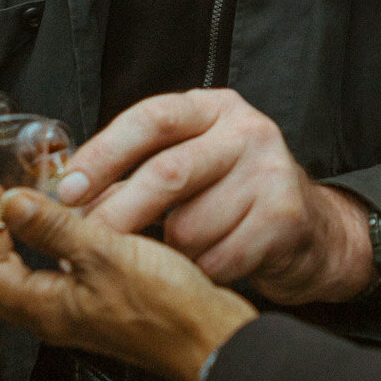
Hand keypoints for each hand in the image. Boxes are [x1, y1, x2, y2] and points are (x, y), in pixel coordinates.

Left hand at [0, 185, 256, 380]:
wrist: (209, 339)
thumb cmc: (166, 309)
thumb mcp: (104, 253)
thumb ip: (53, 227)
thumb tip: (11, 203)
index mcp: (46, 308)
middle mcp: (56, 317)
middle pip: (2, 277)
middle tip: (1, 201)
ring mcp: (80, 315)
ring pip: (32, 276)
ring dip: (26, 240)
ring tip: (35, 206)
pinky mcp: (103, 308)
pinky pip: (62, 276)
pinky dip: (57, 247)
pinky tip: (79, 227)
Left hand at [59, 90, 375, 305]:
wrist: (312, 233)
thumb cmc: (235, 196)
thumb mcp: (192, 161)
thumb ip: (137, 165)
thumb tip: (68, 189)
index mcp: (213, 108)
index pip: (150, 119)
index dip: (104, 154)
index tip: (68, 190)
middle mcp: (246, 130)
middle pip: (166, 173)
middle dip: (119, 214)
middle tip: (87, 243)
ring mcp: (270, 171)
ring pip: (189, 225)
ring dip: (172, 253)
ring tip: (183, 254)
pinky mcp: (285, 216)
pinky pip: (219, 257)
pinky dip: (204, 272)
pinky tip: (212, 267)